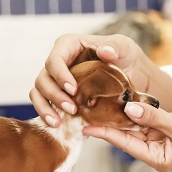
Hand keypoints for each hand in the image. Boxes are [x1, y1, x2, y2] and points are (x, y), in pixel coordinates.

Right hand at [31, 34, 156, 126]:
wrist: (132, 76)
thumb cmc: (125, 57)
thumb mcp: (124, 47)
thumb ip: (114, 46)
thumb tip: (105, 52)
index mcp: (70, 46)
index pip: (55, 58)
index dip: (60, 74)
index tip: (74, 89)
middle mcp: (59, 62)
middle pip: (44, 77)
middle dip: (54, 94)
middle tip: (72, 109)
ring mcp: (56, 80)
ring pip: (38, 91)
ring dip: (46, 107)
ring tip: (58, 122)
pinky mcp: (58, 96)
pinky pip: (43, 104)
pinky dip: (46, 114)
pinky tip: (56, 125)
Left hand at [82, 102, 171, 171]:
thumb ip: (153, 116)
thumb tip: (129, 107)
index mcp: (158, 158)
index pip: (126, 143)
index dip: (105, 134)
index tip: (86, 128)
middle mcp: (158, 151)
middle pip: (128, 136)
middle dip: (110, 124)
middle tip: (87, 112)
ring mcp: (163, 141)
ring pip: (137, 127)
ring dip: (122, 116)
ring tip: (100, 105)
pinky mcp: (169, 130)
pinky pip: (148, 121)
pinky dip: (138, 112)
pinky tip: (125, 102)